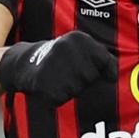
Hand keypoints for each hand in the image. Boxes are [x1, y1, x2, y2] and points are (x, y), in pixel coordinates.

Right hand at [0, 31, 117, 106]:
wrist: (25, 62)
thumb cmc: (61, 60)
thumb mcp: (82, 50)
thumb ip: (104, 60)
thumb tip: (113, 78)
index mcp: (80, 38)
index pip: (106, 63)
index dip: (98, 70)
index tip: (84, 65)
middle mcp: (67, 48)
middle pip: (92, 77)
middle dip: (83, 80)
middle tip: (66, 71)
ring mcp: (55, 65)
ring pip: (78, 89)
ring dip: (70, 89)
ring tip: (57, 77)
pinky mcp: (45, 82)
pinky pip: (61, 99)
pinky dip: (57, 97)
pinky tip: (49, 85)